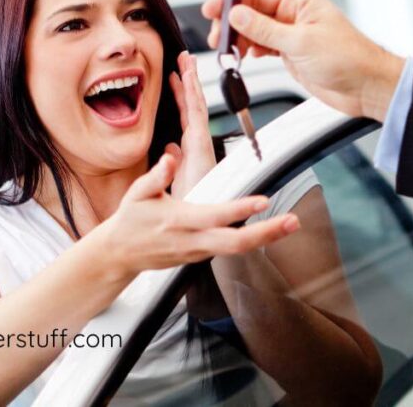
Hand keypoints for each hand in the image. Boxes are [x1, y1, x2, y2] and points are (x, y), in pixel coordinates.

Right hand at [100, 153, 299, 278]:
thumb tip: (170, 157)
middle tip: (292, 221)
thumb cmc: (130, 220)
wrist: (119, 254)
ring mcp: (199, 252)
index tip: (263, 201)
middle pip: (235, 243)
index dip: (240, 211)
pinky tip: (271, 230)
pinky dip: (252, 241)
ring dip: (266, 238)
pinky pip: (231, 250)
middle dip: (267, 234)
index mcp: (179, 221)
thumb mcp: (137, 194)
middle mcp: (192, 240)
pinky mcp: (201, 256)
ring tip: (290, 224)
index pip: (215, 216)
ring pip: (237, 249)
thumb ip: (156, 176)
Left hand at [165, 50, 214, 196]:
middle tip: (185, 58)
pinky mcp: (201, 143)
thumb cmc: (188, 202)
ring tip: (186, 60)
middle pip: (192, 104)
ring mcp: (200, 141)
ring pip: (195, 103)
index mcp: (190, 148)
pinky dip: (193, 93)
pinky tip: (187, 78)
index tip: (175, 75)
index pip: (185, 114)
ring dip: (191, 80)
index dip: (181, 93)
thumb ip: (172, 160)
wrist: (196, 219)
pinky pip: (196, 112)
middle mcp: (197, 142)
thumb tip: (169, 146)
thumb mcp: (174, 177)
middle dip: (188, 80)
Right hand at [201, 0, 404, 119]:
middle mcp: (294, 15)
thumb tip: (238, 14)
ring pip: (255, 31)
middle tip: (217, 39)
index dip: (231, 1)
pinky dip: (250, 51)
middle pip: (252, 12)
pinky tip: (243, 56)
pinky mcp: (292, 54)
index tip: (211, 10)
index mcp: (300, 1)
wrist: (367, 87)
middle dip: (232, 24)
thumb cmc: (348, 59)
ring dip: (239, 40)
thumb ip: (266, 29)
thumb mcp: (301, 42)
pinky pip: (263, 47)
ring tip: (227, 52)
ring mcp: (292, 35)